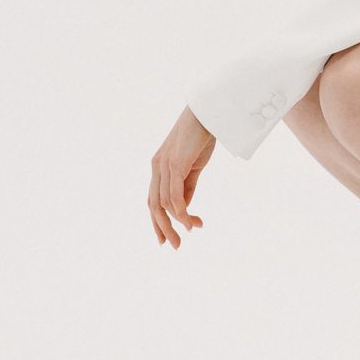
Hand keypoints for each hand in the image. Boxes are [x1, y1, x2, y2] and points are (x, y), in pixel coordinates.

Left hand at [149, 106, 214, 246]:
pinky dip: (182, 212)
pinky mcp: (174, 164)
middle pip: (154, 206)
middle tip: (176, 246)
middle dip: (163, 228)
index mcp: (159, 167)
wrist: (207, 113)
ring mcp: (164, 166)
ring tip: (190, 232)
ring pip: (163, 204)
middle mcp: (157, 167)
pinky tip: (191, 222)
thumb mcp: (193, 167)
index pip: (153, 200)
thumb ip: (187, 186)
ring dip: (176, 223)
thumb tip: (184, 208)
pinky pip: (174, 195)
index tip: (166, 239)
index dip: (157, 222)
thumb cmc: (201, 137)